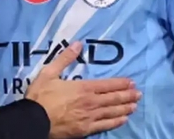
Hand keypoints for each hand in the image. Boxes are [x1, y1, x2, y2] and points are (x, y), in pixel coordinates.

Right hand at [25, 41, 140, 138]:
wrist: (34, 120)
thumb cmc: (41, 96)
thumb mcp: (49, 72)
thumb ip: (65, 58)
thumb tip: (77, 43)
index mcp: (84, 87)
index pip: (107, 84)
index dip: (121, 83)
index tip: (132, 82)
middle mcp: (91, 102)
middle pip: (113, 98)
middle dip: (127, 95)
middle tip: (139, 94)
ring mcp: (90, 117)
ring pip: (112, 112)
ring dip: (125, 108)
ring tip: (135, 106)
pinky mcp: (86, 130)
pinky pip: (105, 125)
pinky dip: (115, 122)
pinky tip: (123, 120)